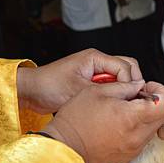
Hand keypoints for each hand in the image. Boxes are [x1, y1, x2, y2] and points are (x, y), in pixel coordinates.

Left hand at [17, 48, 142, 114]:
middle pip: (127, 67)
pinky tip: (113, 105)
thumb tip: (128, 91)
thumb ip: (105, 90)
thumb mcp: (79, 89)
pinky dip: (115, 93)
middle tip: (131, 100)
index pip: (124, 66)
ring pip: (121, 77)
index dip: (130, 82)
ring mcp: (95, 72)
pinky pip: (111, 85)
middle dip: (132, 83)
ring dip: (124, 89)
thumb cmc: (49, 86)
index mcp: (95, 58)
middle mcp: (97, 62)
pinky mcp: (92, 82)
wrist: (31, 92)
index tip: (130, 97)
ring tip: (123, 103)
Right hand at [43, 81, 163, 162]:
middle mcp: (137, 136)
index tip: (146, 88)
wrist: (64, 148)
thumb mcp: (98, 91)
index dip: (159, 91)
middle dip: (154, 102)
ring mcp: (134, 148)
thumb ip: (124, 86)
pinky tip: (120, 123)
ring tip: (126, 110)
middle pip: (163, 116)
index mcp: (131, 117)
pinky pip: (142, 139)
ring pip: (154, 128)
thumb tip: (139, 85)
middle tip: (136, 97)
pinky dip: (137, 128)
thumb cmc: (76, 119)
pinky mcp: (128, 156)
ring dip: (146, 116)